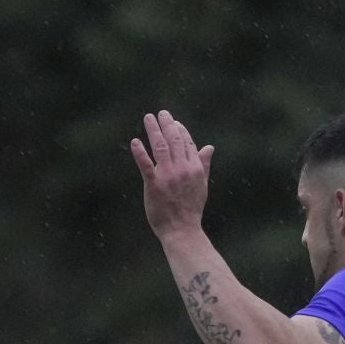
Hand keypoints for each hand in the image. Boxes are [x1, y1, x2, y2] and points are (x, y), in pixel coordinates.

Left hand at [130, 109, 214, 237]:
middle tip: (161, 113)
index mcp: (195, 168)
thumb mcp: (202, 185)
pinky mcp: (154, 184)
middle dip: (167, 124)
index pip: (187, 143)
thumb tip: (209, 147)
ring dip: (153, 130)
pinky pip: (145, 164)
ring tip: (148, 118)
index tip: (174, 122)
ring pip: (160, 146)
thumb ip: (203, 164)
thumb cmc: (191, 210)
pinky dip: (140, 152)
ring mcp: (168, 176)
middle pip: (174, 140)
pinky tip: (135, 141)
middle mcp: (182, 168)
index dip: (180, 130)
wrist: (182, 230)